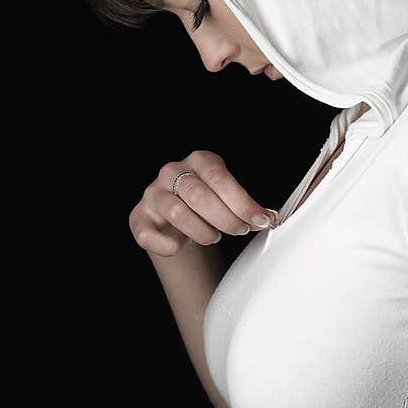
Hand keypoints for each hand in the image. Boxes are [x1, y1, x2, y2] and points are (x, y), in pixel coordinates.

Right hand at [129, 150, 278, 255]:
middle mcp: (172, 172)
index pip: (220, 178)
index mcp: (199, 160)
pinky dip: (168, 245)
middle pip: (199, 195)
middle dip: (226, 218)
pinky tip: (181, 246)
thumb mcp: (229, 199)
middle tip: (240, 231)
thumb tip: (269, 218)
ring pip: (177, 212)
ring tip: (214, 237)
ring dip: (202, 231)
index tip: (261, 220)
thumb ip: (247, 207)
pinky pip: (149, 234)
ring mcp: (153, 194)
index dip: (242, 202)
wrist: (177, 219)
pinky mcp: (139, 218)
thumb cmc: (209, 206)